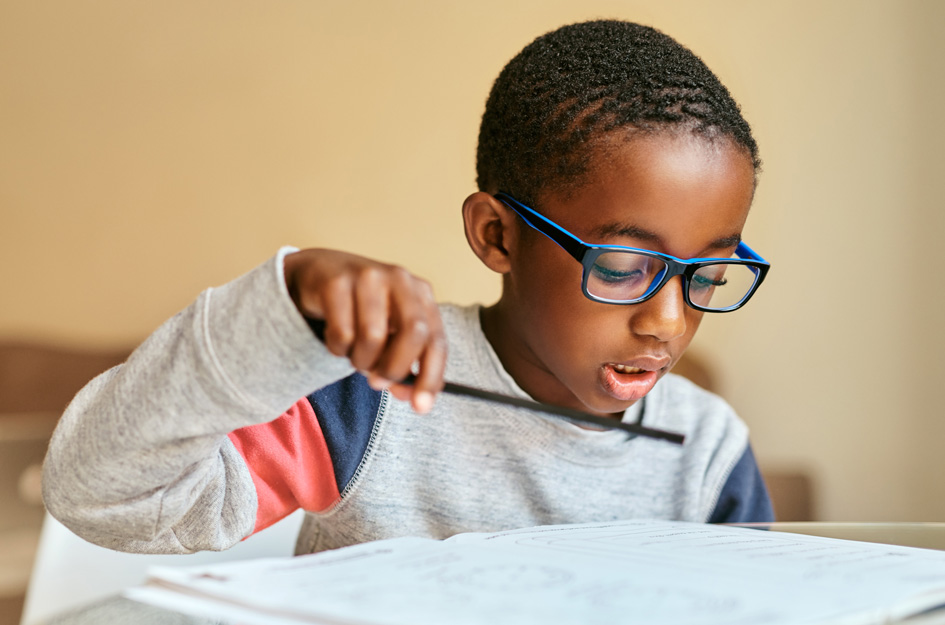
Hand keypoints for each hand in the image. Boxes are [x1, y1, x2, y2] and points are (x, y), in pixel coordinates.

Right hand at [283, 249, 445, 412]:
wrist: (318, 273)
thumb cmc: (361, 309)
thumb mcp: (389, 332)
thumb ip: (404, 363)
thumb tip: (415, 399)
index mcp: (421, 293)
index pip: (436, 340)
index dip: (431, 376)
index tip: (421, 406)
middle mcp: (400, 279)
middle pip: (413, 333)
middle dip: (394, 368)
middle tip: (377, 382)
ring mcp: (368, 276)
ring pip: (373, 337)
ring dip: (360, 360)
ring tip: (354, 354)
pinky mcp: (337, 283)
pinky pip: (341, 334)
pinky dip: (337, 349)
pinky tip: (336, 338)